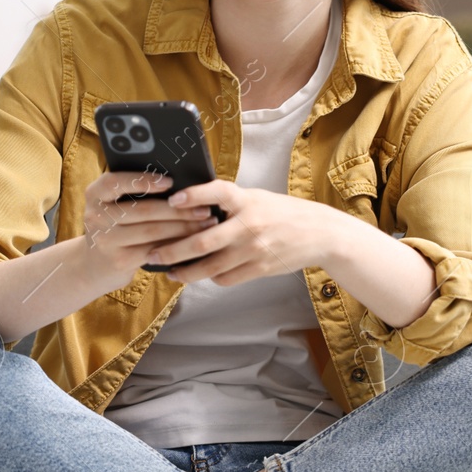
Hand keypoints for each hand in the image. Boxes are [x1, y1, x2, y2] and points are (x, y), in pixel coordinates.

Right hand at [80, 168, 220, 289]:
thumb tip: (180, 181)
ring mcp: (106, 240)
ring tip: (205, 224)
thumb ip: (134, 191)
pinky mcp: (119, 260)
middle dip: (178, 209)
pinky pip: (154, 250)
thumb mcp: (114, 204)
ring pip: (152, 231)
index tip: (170, 181)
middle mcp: (96, 216)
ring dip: (183, 228)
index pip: (116, 181)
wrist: (95, 264)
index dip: (144, 181)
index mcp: (95, 194)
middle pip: (143, 210)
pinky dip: (176, 245)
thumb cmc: (116, 225)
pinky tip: (192, 241)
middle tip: (204, 208)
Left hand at [147, 179, 338, 285]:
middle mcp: (249, 224)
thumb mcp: (256, 198)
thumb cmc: (282, 213)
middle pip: (202, 242)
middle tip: (153, 254)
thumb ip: (228, 203)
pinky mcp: (259, 268)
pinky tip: (202, 275)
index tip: (172, 200)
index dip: (194, 196)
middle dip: (172, 250)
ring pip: (210, 267)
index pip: (218, 193)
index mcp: (247, 200)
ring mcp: (254, 249)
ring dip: (185, 272)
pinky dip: (211, 278)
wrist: (319, 233)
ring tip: (170, 272)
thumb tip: (191, 207)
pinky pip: (226, 278)